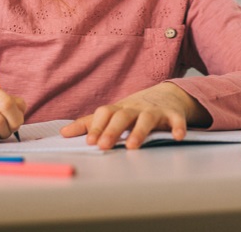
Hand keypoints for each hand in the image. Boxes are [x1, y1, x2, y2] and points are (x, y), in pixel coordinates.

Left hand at [60, 82, 211, 149]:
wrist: (167, 94)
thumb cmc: (135, 109)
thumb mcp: (113, 113)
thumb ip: (89, 124)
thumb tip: (63, 132)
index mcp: (119, 109)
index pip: (105, 114)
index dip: (96, 127)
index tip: (89, 142)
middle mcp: (136, 108)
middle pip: (122, 116)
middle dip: (112, 130)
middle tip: (103, 146)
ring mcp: (155, 110)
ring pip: (147, 119)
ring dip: (139, 131)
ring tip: (132, 146)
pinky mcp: (173, 114)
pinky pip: (176, 120)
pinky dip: (177, 127)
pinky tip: (177, 137)